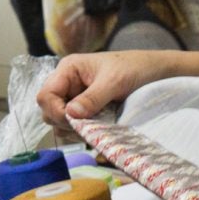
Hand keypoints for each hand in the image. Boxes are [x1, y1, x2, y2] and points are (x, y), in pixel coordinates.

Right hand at [35, 51, 176, 126]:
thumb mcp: (114, 82)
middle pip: (47, 109)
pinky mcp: (83, 108)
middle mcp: (67, 82)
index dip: (55, 111)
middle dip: (63, 122)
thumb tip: (70, 114)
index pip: (45, 95)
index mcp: (68, 69)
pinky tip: (96, 128)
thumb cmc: (134, 68)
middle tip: (86, 126)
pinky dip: (80, 131)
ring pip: (58, 120)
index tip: (74, 121)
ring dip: (72, 128)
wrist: (153, 71)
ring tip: (94, 127)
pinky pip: (71, 125)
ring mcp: (74, 96)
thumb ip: (92, 98)